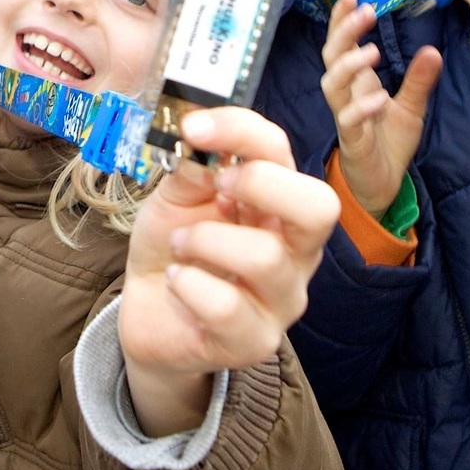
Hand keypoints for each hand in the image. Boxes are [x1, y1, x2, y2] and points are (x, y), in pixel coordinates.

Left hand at [118, 108, 339, 435]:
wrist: (150, 308)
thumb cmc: (176, 244)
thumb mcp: (179, 194)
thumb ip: (193, 165)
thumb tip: (199, 135)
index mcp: (281, 202)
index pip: (283, 152)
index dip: (241, 131)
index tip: (193, 128)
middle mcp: (296, 250)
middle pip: (320, 208)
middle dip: (261, 184)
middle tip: (217, 188)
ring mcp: (282, 299)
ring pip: (265, 257)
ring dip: (204, 241)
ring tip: (179, 246)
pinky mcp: (256, 341)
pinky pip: (228, 306)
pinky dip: (188, 284)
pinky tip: (177, 282)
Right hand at [319, 0, 442, 215]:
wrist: (383, 185)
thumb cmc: (389, 143)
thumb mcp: (411, 106)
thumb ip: (418, 79)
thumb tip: (432, 50)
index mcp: (357, 82)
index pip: (342, 44)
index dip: (341, 21)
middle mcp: (346, 95)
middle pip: (331, 57)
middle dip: (344, 33)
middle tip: (364, 13)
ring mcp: (345, 116)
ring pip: (332, 85)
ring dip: (349, 66)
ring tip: (372, 51)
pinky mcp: (352, 140)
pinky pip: (349, 120)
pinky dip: (362, 107)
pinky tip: (379, 97)